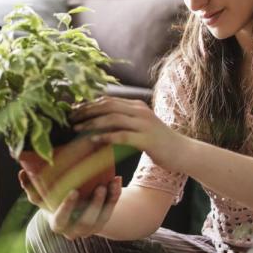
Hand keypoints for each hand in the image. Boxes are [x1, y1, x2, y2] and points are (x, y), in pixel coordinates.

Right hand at [18, 169, 121, 239]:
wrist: (72, 213)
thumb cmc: (52, 202)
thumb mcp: (41, 197)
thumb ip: (31, 187)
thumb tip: (21, 171)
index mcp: (58, 224)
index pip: (61, 219)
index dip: (67, 207)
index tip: (73, 191)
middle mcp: (74, 231)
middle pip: (86, 221)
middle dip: (94, 204)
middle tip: (99, 186)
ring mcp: (90, 230)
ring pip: (102, 218)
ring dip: (108, 200)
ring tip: (110, 182)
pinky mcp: (102, 223)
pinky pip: (111, 210)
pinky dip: (115, 196)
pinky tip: (116, 181)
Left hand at [70, 96, 189, 172]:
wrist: (183, 152)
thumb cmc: (158, 143)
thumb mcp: (140, 128)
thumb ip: (124, 123)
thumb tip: (100, 125)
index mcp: (136, 106)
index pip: (108, 100)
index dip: (88, 104)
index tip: (72, 112)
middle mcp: (139, 111)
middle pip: (107, 105)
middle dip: (86, 111)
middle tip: (69, 119)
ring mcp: (144, 124)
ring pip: (113, 118)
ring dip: (92, 123)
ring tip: (76, 130)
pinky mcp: (147, 139)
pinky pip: (122, 136)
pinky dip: (106, 137)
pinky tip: (93, 141)